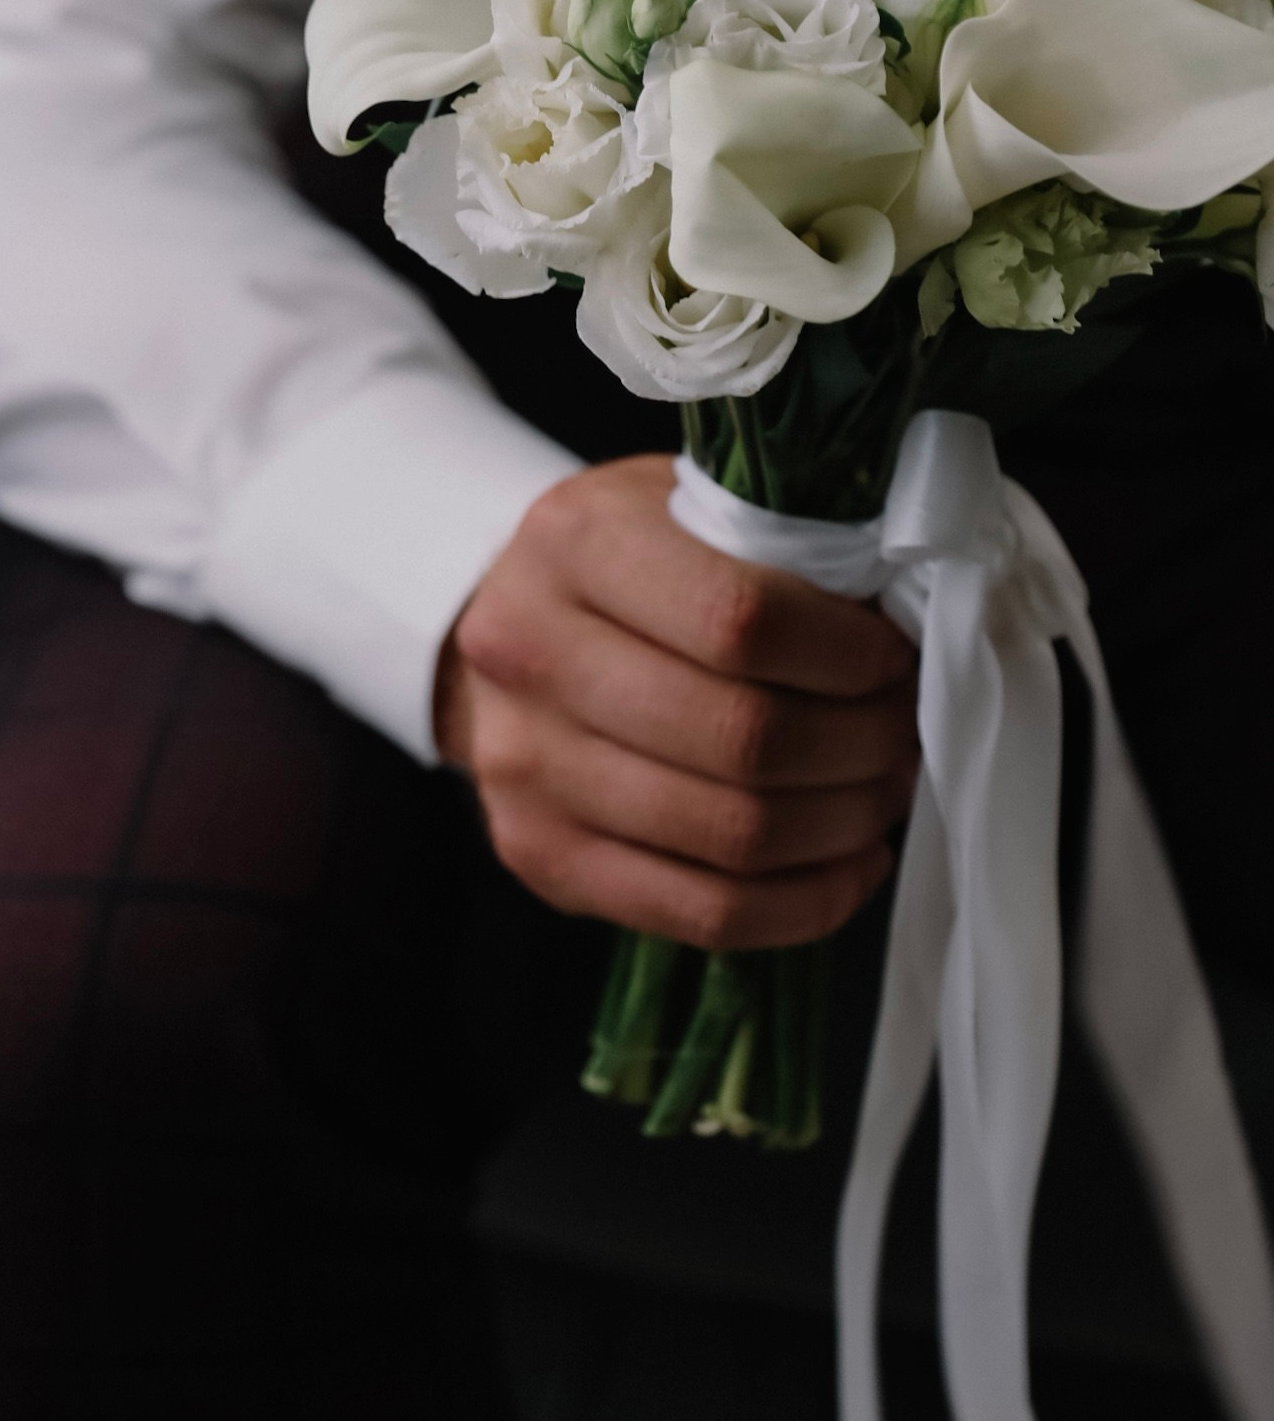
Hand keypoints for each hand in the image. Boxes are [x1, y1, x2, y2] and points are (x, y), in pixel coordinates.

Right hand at [434, 455, 916, 949]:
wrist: (507, 630)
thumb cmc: (631, 562)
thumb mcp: (685, 507)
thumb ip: (779, 550)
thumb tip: (912, 630)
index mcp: (575, 543)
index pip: (741, 620)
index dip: (846, 655)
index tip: (894, 659)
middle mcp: (528, 652)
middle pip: (743, 739)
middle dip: (860, 745)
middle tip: (904, 731)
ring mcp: (525, 765)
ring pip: (732, 835)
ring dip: (843, 823)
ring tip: (882, 789)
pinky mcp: (540, 854)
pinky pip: (704, 913)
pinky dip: (804, 903)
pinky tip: (850, 863)